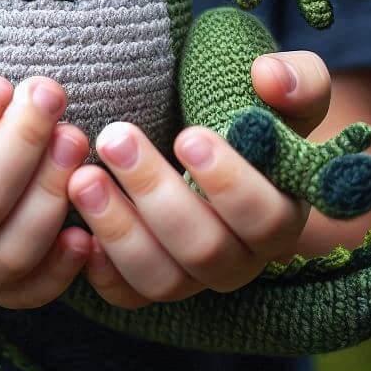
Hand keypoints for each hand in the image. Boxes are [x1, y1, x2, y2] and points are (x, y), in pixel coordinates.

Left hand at [68, 51, 330, 307]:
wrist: (213, 127)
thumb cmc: (254, 104)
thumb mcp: (289, 83)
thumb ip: (297, 78)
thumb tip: (271, 77)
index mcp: (282, 210)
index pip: (266, 219)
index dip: (230, 185)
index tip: (188, 136)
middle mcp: (241, 255)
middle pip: (205, 250)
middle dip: (155, 193)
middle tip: (114, 138)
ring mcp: (194, 274)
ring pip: (161, 278)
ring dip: (119, 230)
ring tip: (82, 177)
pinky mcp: (149, 279)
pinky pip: (126, 293)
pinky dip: (100, 269)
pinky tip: (73, 230)